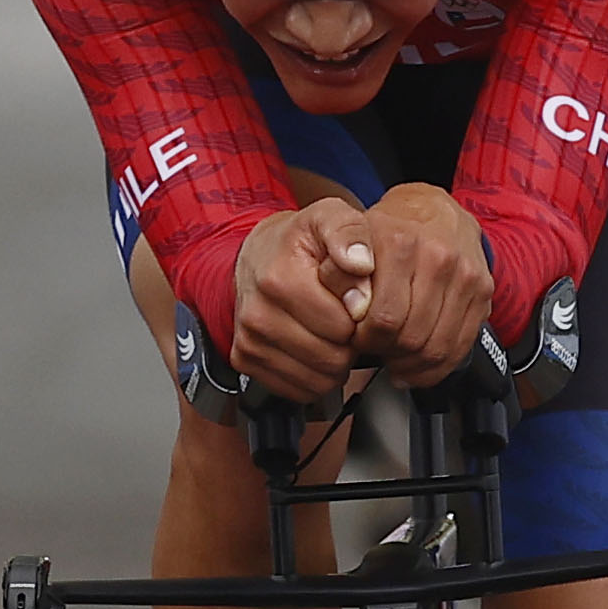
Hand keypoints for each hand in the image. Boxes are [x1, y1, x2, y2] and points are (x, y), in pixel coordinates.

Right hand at [220, 188, 494, 399]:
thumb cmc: (299, 241)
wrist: (255, 255)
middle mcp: (257, 313)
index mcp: (279, 278)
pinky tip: (312, 348)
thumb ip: (351, 233)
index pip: (342, 327)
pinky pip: (298, 390)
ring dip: (334, 363)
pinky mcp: (244, 360)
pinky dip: (313, 376)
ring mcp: (249, 340)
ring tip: (329, 333)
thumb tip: (362, 263)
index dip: (359, 317)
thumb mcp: (329, 217)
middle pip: (331, 358)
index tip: (353, 300)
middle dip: (348, 343)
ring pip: (317, 381)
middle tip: (343, 319)